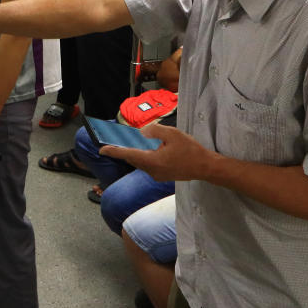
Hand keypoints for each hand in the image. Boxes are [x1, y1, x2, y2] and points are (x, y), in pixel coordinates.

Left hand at [98, 124, 213, 182]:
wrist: (206, 167)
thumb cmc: (191, 150)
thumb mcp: (173, 134)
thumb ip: (154, 131)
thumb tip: (142, 132)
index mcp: (152, 161)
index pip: (128, 155)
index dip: (113, 152)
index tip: (102, 150)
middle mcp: (152, 171)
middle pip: (133, 159)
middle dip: (124, 150)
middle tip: (115, 142)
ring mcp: (157, 175)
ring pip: (140, 163)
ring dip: (135, 153)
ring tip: (130, 143)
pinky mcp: (162, 176)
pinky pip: (148, 165)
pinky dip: (144, 157)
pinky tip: (147, 149)